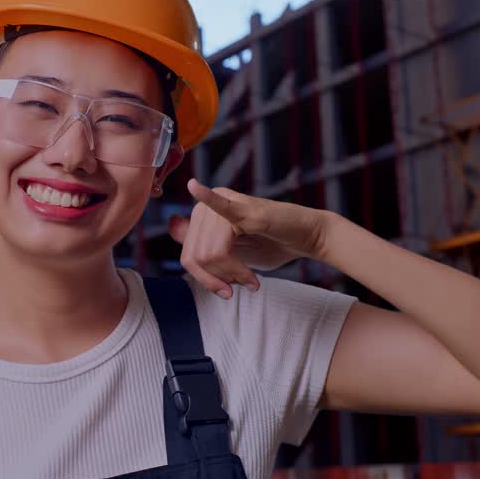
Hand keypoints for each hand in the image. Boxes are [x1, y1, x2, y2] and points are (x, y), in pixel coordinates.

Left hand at [168, 178, 329, 298]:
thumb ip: (204, 245)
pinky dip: (205, 197)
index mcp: (204, 217)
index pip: (188, 255)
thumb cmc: (271, 244)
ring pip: (212, 253)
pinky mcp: (245, 208)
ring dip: (234, 273)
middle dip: (221, 278)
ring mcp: (227, 204)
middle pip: (197, 256)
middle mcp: (210, 206)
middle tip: (246, 285)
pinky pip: (219, 206)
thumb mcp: (232, 252)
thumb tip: (172, 226)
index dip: (205, 279)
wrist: (307, 238)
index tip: (226, 291)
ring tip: (253, 279)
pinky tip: (195, 187)